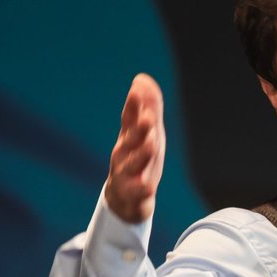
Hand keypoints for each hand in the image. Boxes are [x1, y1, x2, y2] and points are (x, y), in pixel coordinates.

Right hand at [104, 73, 165, 222]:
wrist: (125, 198)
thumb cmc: (138, 159)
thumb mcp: (144, 134)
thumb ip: (147, 107)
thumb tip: (142, 79)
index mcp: (129, 137)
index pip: (130, 118)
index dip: (133, 105)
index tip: (137, 90)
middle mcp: (125, 152)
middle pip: (133, 139)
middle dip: (140, 128)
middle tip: (148, 118)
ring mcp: (127, 174)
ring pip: (134, 164)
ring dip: (142, 154)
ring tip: (151, 145)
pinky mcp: (133, 194)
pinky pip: (137, 191)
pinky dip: (141, 189)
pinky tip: (148, 186)